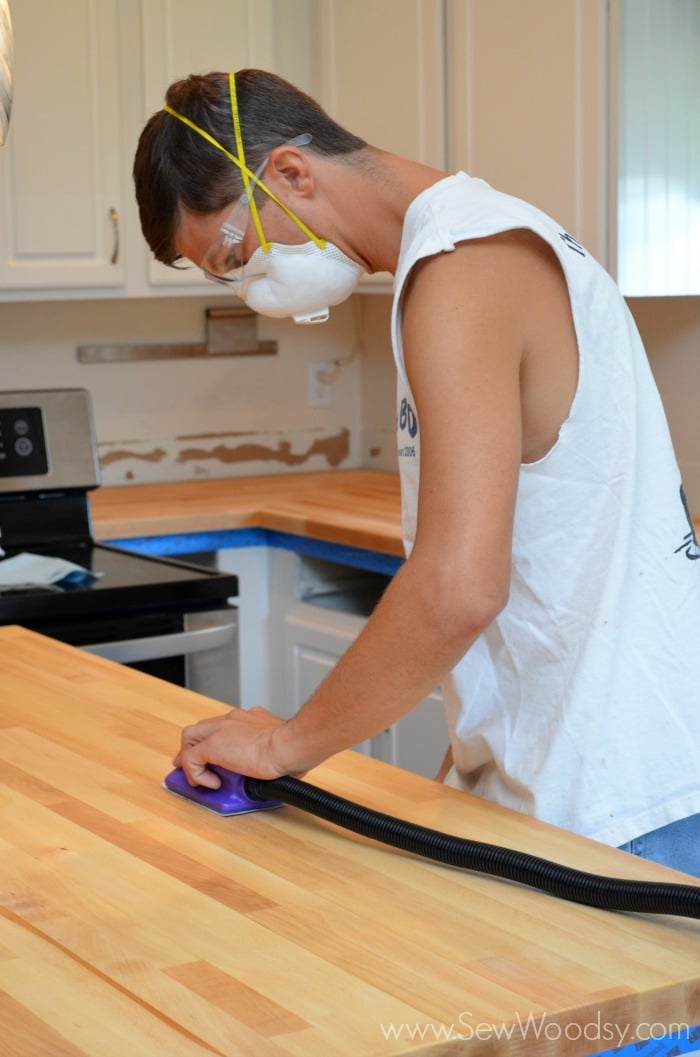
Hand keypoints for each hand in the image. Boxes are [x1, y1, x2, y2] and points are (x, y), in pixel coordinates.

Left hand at [173, 706, 287, 787]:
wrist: (290, 745)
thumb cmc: (294, 747)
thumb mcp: (280, 746)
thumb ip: (273, 752)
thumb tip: (280, 772)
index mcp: (249, 718)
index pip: (222, 725)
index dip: (214, 741)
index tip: (218, 758)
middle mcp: (232, 719)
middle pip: (201, 727)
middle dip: (194, 747)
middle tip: (197, 766)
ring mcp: (220, 730)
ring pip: (189, 737)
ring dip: (190, 758)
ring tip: (199, 777)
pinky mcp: (212, 745)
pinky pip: (190, 759)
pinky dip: (196, 774)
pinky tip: (212, 784)